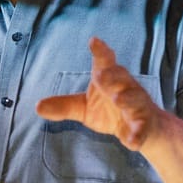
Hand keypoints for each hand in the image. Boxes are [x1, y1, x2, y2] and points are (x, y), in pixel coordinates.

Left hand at [35, 36, 158, 150]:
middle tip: (101, 76)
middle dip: (112, 75)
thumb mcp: (84, 108)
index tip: (94, 41)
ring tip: (119, 100)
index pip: (104, 62)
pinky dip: (137, 134)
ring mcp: (137, 105)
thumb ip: (63, 106)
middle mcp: (125, 87)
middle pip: (121, 77)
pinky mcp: (145, 124)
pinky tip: (132, 141)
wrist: (143, 129)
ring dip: (127, 98)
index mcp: (108, 79)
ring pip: (135, 98)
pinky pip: (142, 128)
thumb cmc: (111, 111)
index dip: (101, 51)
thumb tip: (37, 106)